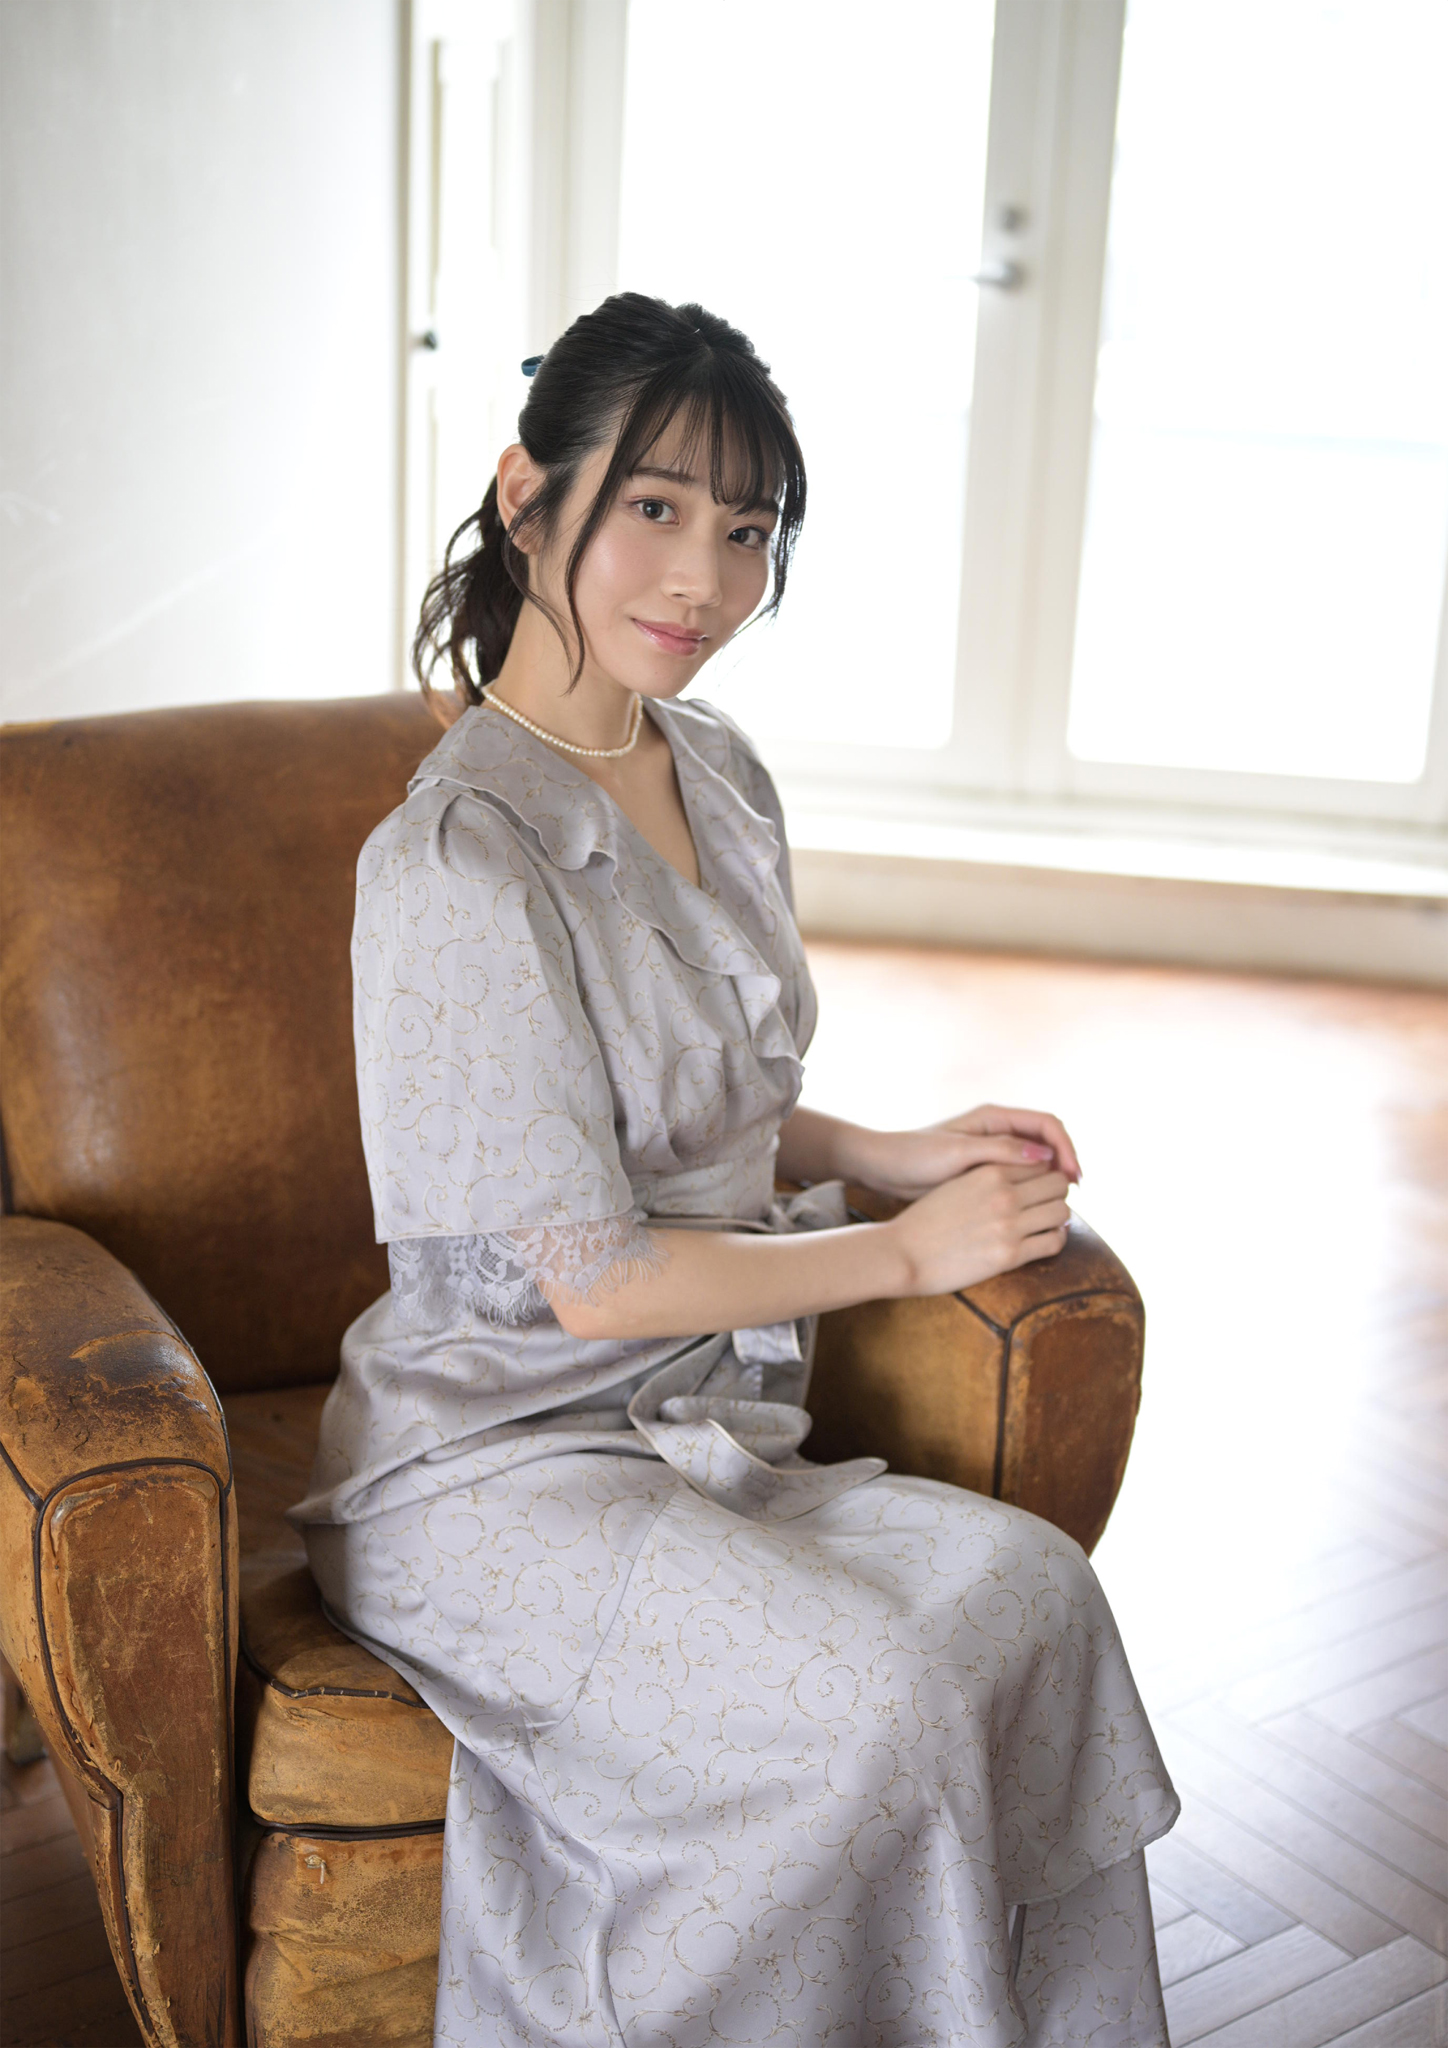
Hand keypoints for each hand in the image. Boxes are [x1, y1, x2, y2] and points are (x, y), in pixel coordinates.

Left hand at [850, 1104, 1080, 1200]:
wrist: (885, 1169)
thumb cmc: (915, 1156)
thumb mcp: (957, 1154)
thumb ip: (1000, 1151)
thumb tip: (1044, 1156)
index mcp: (995, 1118)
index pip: (1048, 1125)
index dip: (1066, 1148)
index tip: (1073, 1176)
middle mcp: (999, 1131)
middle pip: (1048, 1141)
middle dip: (1065, 1163)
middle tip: (1074, 1193)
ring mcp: (994, 1151)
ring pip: (1037, 1161)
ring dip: (1053, 1178)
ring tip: (1062, 1203)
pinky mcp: (986, 1171)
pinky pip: (1021, 1176)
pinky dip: (1035, 1189)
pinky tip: (1038, 1209)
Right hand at [885, 1163, 1072, 1295]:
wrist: (903, 1253)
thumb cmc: (926, 1220)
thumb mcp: (958, 1183)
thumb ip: (989, 1176)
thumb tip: (1017, 1178)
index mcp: (990, 1172)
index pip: (1040, 1162)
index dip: (1045, 1172)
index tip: (1041, 1185)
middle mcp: (1004, 1195)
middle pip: (1057, 1183)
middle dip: (1056, 1192)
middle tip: (1047, 1203)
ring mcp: (1009, 1225)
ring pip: (1062, 1211)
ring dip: (1059, 1216)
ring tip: (1047, 1222)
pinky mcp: (1010, 1255)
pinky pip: (1055, 1242)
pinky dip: (1057, 1239)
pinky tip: (1046, 1239)